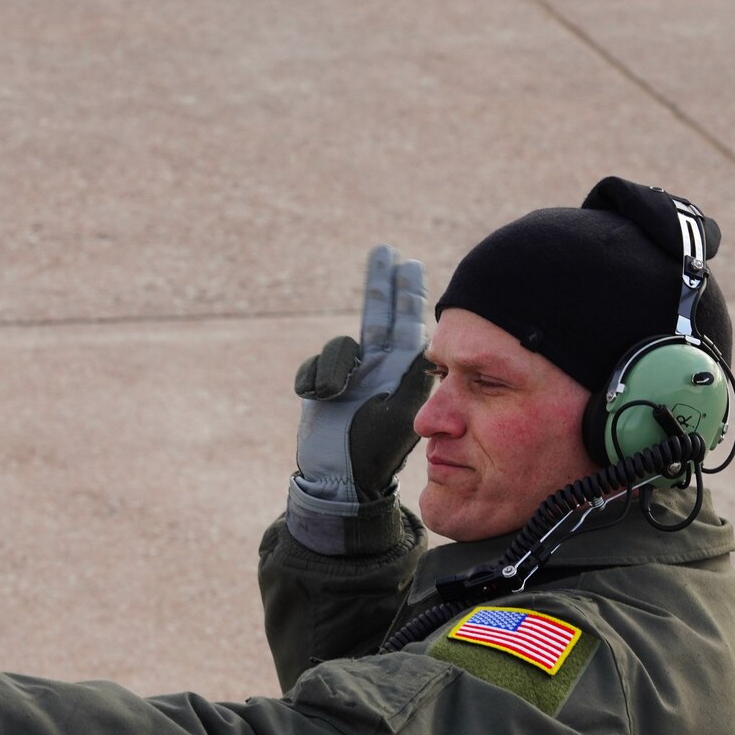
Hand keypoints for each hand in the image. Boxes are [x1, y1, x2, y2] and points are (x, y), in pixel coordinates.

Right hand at [294, 246, 433, 501]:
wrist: (340, 482)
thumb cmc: (375, 452)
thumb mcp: (401, 412)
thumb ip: (405, 377)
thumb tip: (420, 345)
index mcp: (403, 370)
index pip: (407, 322)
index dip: (407, 292)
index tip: (408, 264)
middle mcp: (378, 366)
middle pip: (378, 314)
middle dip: (381, 283)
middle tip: (385, 252)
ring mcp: (350, 375)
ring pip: (340, 344)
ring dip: (334, 365)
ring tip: (333, 394)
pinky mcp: (322, 386)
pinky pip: (315, 366)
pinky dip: (314, 380)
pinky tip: (321, 400)